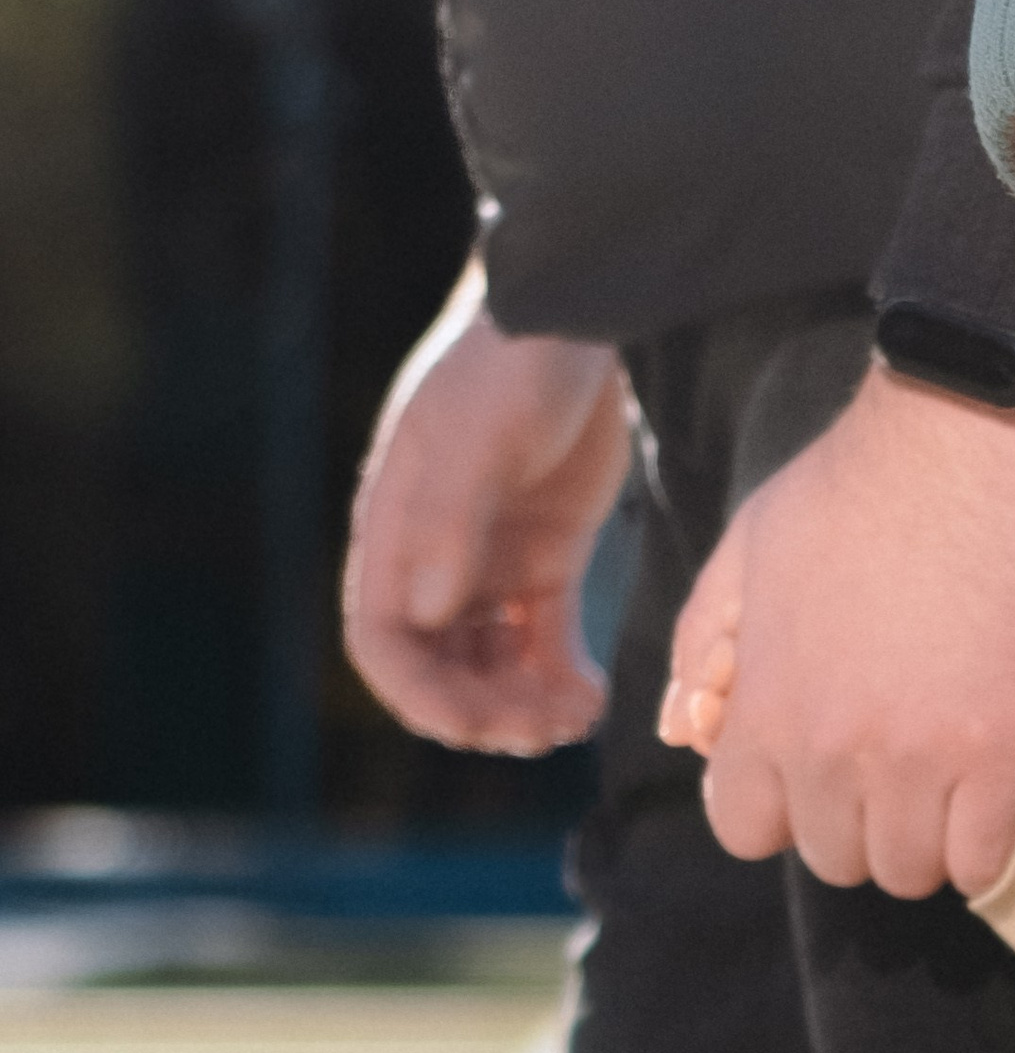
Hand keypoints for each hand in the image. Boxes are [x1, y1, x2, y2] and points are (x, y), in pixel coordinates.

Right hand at [341, 259, 628, 752]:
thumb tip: (426, 612)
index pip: (382, 640)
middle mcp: (432, 559)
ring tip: (573, 720)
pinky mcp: (545, 561)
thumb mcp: (481, 435)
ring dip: (522, 705)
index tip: (472, 725)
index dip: (416, 695)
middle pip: (436, 668)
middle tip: (540, 730)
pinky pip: (543, 642)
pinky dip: (562, 679)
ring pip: (490, 666)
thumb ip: (452, 517)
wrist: (574, 322)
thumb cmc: (511, 366)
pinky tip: (594, 699)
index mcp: (395, 533)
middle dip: (480, 711)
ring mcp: (488, 563)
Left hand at [662, 363, 1014, 896]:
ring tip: (943, 777)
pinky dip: (984, 840)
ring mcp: (920, 763)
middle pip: (832, 859)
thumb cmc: (857, 489)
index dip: (777, 807)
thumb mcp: (748, 550)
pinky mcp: (1003, 756)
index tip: (812, 774)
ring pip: (907, 871)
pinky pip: (983, 859)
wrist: (972, 449)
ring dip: (922, 838)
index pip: (744, 831)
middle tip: (887, 762)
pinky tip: (991, 786)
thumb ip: (704, 646)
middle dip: (854, 821)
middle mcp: (831, 755)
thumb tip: (680, 731)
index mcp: (763, 711)